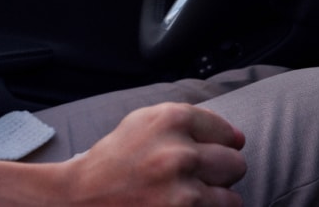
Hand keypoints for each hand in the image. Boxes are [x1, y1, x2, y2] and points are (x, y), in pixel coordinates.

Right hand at [62, 103, 245, 205]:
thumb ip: (188, 122)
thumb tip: (237, 138)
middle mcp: (179, 150)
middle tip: (193, 177)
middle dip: (220, 172)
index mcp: (170, 119)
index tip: (198, 154)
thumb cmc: (115, 160)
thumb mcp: (143, 123)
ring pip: (232, 194)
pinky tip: (183, 206)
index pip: (224, 130)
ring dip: (214, 198)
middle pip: (235, 162)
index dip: (215, 144)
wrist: (82, 196)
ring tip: (186, 195)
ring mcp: (183, 188)